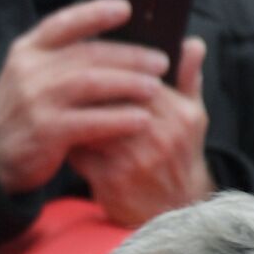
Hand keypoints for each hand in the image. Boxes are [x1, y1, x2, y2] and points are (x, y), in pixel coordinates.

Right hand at [0, 0, 169, 193]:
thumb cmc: (25, 112)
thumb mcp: (32, 77)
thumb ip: (64, 59)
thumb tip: (122, 44)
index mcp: (27, 51)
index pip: (63, 24)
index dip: (95, 13)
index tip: (127, 9)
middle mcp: (28, 72)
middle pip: (87, 55)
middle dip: (129, 56)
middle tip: (161, 61)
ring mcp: (35, 101)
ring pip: (91, 84)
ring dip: (128, 84)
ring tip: (155, 88)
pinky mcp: (45, 132)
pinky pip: (90, 121)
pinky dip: (119, 119)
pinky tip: (141, 119)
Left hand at [68, 36, 213, 226]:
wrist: (175, 211)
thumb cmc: (179, 158)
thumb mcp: (192, 119)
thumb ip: (189, 80)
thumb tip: (192, 42)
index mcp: (180, 114)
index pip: (138, 80)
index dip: (111, 70)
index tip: (88, 62)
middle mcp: (161, 135)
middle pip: (112, 99)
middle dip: (88, 91)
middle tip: (66, 80)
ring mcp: (136, 159)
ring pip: (93, 124)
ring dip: (74, 114)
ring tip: (61, 107)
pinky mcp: (113, 180)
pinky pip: (81, 153)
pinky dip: (70, 143)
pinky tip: (61, 138)